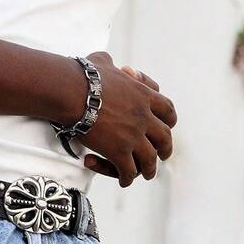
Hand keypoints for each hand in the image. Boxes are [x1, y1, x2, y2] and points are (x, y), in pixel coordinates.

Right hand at [79, 53, 176, 186]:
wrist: (74, 92)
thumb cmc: (84, 77)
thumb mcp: (103, 63)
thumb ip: (110, 65)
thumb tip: (106, 63)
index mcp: (144, 96)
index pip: (168, 111)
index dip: (169, 122)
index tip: (165, 128)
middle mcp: (143, 117)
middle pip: (165, 138)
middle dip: (165, 149)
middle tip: (162, 156)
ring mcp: (133, 136)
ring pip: (150, 159)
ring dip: (148, 169)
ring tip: (144, 175)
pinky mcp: (118, 151)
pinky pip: (128, 171)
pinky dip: (126, 178)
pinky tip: (123, 181)